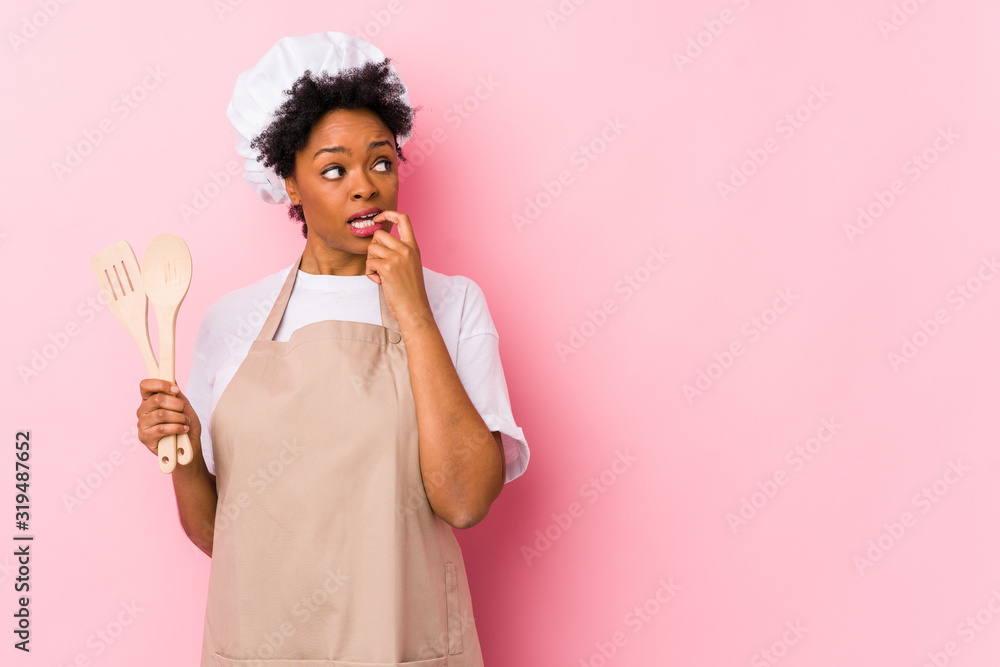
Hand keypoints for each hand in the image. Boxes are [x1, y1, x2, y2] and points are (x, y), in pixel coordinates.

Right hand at [136, 379, 201, 458]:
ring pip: (161, 414)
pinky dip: (176, 428)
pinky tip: (183, 429)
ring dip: (178, 417)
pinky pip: (162, 429)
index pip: (145, 385)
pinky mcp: (145, 438)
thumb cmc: (185, 425)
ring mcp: (142, 424)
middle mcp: (143, 411)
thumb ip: (176, 394)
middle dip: (176, 404)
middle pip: (156, 399)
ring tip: (185, 422)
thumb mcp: (184, 406)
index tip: (175, 389)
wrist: (189, 447)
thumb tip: (172, 379)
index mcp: (150, 400)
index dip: (160, 384)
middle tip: (184, 410)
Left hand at [365, 210, 432, 326]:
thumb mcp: (410, 266)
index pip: (403, 219)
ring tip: (380, 275)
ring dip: (370, 262)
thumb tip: (377, 241)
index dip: (388, 214)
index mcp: (413, 247)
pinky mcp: (388, 268)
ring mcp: (397, 258)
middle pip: (379, 234)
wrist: (415, 309)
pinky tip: (379, 281)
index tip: (378, 218)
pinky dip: (370, 273)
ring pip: (371, 248)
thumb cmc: (410, 291)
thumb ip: (399, 252)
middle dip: (373, 248)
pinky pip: (369, 262)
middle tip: (379, 264)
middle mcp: (406, 249)